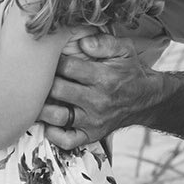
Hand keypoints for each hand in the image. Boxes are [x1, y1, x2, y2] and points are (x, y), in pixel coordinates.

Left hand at [39, 33, 160, 150]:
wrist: (146, 99)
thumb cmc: (130, 71)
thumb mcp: (124, 50)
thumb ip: (104, 42)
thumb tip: (82, 42)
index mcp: (103, 78)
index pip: (68, 67)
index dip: (54, 60)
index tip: (51, 58)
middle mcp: (97, 101)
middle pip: (58, 90)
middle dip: (44, 82)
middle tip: (39, 77)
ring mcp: (93, 121)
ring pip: (56, 117)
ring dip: (42, 107)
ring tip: (38, 98)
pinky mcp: (91, 135)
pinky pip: (66, 141)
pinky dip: (53, 134)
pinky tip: (49, 121)